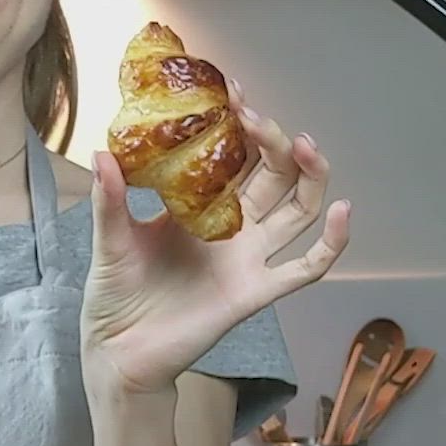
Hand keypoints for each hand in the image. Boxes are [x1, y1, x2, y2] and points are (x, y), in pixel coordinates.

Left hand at [80, 82, 350, 394]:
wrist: (118, 352)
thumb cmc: (114, 296)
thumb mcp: (109, 240)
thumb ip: (110, 199)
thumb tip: (102, 153)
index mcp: (198, 207)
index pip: (231, 155)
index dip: (238, 123)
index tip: (232, 93)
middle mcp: (231, 228)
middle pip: (272, 174)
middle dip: (272, 141)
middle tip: (256, 119)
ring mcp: (248, 258)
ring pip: (298, 210)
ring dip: (310, 175)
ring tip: (305, 147)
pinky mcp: (255, 292)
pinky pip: (306, 268)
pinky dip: (333, 242)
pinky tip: (342, 211)